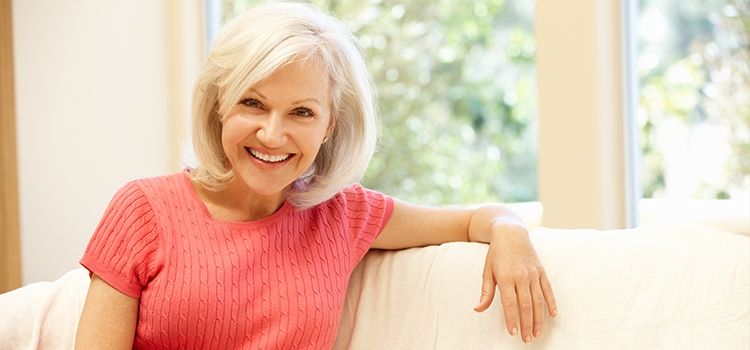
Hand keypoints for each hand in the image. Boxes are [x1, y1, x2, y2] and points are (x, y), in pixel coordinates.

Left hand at [473, 225, 556, 343]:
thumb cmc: (496, 254)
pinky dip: (552, 302)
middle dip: (527, 324)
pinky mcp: (541, 271)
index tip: (513, 332)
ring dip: (539, 318)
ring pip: (538, 300)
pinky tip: (553, 315)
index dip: (512, 319)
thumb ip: (486, 292)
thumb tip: (478, 309)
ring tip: (537, 332)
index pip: (510, 303)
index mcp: (506, 277)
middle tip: (527, 339)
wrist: (511, 233)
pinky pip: (548, 289)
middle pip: (526, 305)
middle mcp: (521, 276)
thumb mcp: (487, 271)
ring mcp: (533, 273)